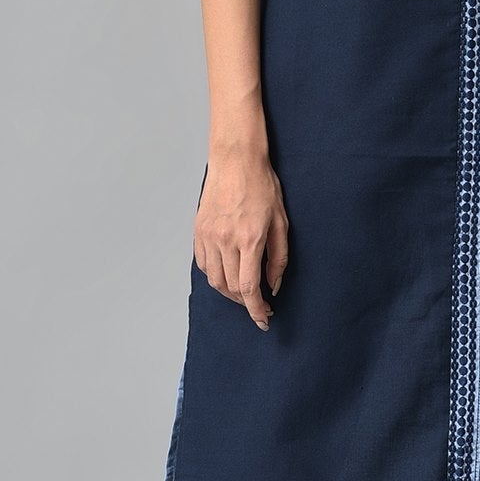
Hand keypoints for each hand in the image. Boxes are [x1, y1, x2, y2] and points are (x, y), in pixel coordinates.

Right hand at [195, 150, 287, 329]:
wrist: (235, 161)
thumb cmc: (262, 186)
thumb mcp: (281, 222)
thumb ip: (279, 258)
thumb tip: (274, 286)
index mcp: (249, 239)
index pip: (249, 288)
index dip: (256, 310)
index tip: (264, 319)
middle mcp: (225, 240)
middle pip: (231, 288)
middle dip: (246, 303)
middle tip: (259, 304)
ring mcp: (208, 236)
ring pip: (214, 280)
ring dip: (229, 292)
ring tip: (244, 292)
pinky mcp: (198, 232)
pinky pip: (203, 265)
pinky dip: (215, 276)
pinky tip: (227, 274)